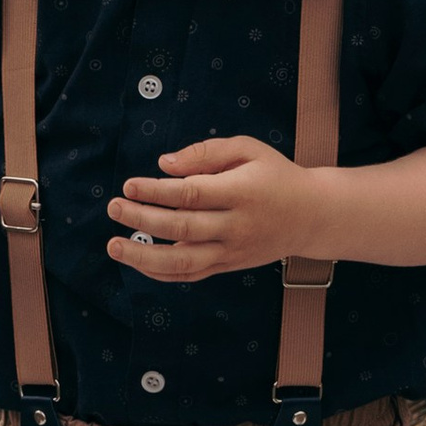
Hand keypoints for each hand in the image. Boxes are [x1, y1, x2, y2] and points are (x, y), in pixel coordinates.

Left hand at [107, 137, 318, 282]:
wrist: (312, 215)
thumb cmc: (275, 175)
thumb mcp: (249, 149)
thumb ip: (206, 153)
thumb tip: (164, 165)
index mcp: (242, 192)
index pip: (192, 194)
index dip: (157, 191)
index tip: (129, 185)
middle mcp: (236, 226)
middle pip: (182, 227)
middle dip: (142, 219)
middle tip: (113, 208)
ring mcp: (232, 251)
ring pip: (183, 261)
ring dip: (144, 256)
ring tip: (114, 246)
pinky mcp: (228, 265)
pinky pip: (190, 275)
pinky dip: (161, 273)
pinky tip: (138, 263)